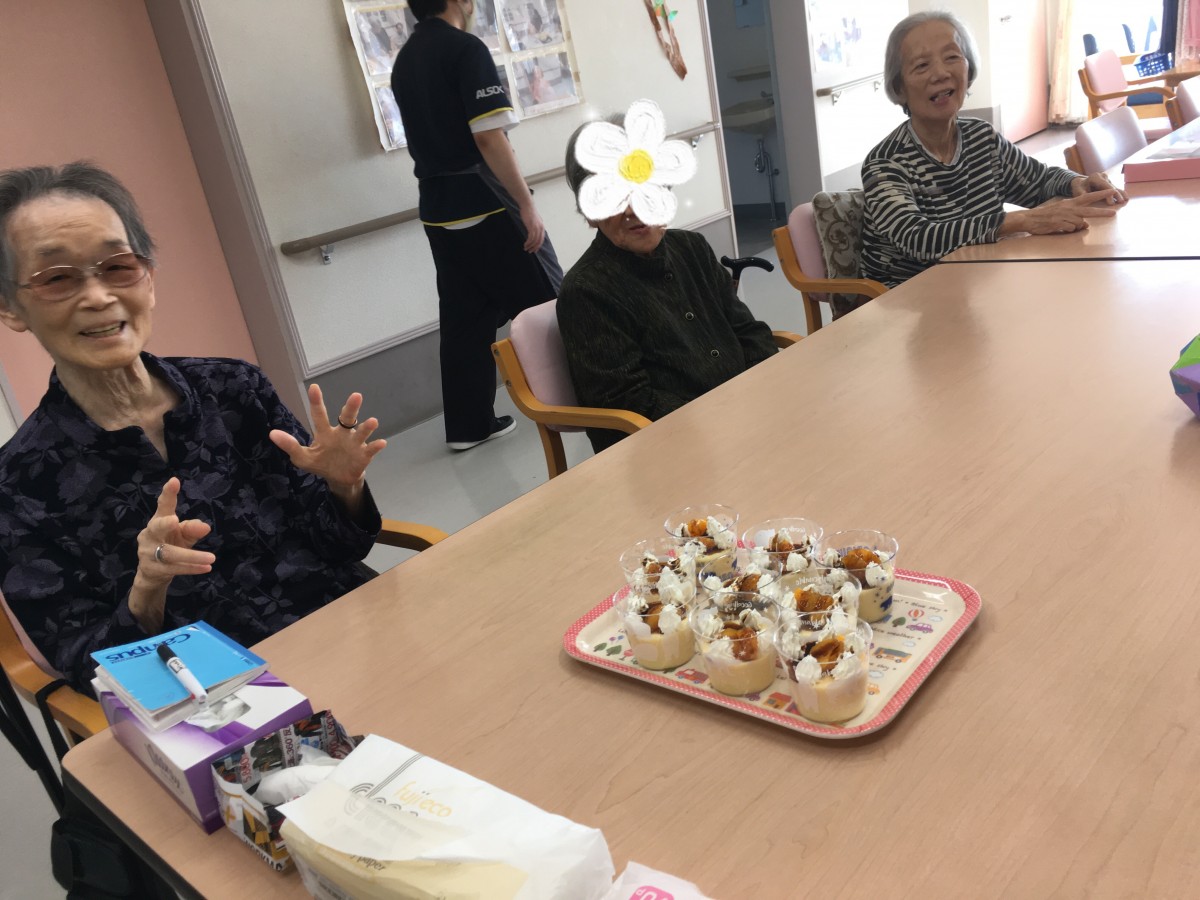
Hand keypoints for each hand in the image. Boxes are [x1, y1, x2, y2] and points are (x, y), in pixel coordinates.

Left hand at [269, 384, 386, 492]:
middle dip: (351, 407)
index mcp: (325, 433)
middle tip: (356, 395)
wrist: (339, 479)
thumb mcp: (303, 458)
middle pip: (347, 418)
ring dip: (367, 427)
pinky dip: (376, 446)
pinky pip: (371, 449)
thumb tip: (272, 433)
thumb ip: (290, 445)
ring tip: (373, 421)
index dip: (316, 402)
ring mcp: (354, 443)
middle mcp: (341, 433)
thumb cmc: (321, 463)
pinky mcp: (364, 455)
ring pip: (361, 432)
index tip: (314, 387)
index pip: (319, 415)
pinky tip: (381, 443)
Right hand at [519, 202, 545, 252]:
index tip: (534, 249)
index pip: (541, 239)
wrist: (527, 205)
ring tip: (526, 248)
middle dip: (534, 247)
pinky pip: (531, 238)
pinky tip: (525, 244)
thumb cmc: (529, 212)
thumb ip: (535, 226)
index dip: (538, 245)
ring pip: (535, 240)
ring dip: (530, 246)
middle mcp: (541, 228)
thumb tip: (533, 231)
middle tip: (530, 251)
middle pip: (539, 241)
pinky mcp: (532, 226)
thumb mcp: (534, 220)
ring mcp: (537, 227)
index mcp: (542, 227)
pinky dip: (528, 242)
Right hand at [1001, 193, 1117, 235]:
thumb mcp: (1061, 212)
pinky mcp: (1059, 223)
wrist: (1029, 219)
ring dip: (1075, 226)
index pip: (1088, 197)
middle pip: (1089, 210)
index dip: (1100, 193)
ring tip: (1064, 225)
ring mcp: (1064, 216)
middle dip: (1102, 212)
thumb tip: (1086, 224)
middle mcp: (1069, 208)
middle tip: (1113, 213)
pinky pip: (1070, 229)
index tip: (1112, 191)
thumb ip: (1074, 216)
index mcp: (1070, 203)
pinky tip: (1058, 228)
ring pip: (1078, 223)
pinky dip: (1067, 230)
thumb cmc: (1045, 216)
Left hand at [1072, 173, 1127, 204]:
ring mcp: (1107, 180)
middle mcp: (1103, 177)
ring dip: (1120, 194)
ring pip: (1115, 187)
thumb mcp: (1077, 190)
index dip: (1108, 195)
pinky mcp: (1110, 184)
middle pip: (1111, 186)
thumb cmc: (1079, 187)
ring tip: (1125, 200)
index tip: (1110, 203)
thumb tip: (1083, 195)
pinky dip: (1121, 193)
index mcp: (1095, 177)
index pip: (1103, 186)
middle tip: (1120, 202)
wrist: (1081, 183)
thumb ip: (1080, 192)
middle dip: (1116, 195)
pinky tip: (1126, 198)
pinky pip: (1116, 188)